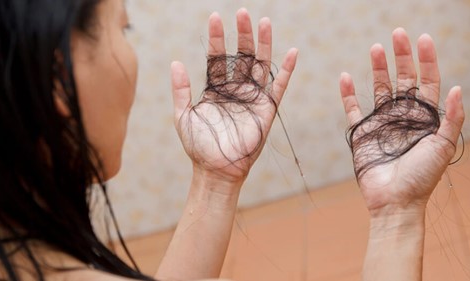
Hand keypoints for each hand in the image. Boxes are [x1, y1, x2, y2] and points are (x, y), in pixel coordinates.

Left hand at [171, 9, 297, 184]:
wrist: (216, 170)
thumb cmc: (198, 147)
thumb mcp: (183, 116)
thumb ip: (181, 90)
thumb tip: (176, 62)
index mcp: (216, 90)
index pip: (217, 58)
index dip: (217, 38)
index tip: (215, 18)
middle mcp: (235, 90)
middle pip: (241, 56)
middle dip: (241, 34)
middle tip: (242, 13)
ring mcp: (252, 98)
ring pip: (260, 65)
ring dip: (263, 44)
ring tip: (264, 22)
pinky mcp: (266, 109)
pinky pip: (279, 86)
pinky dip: (287, 70)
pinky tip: (292, 52)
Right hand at [340, 28, 463, 214]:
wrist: (395, 202)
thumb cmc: (421, 177)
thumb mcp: (442, 146)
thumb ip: (452, 118)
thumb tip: (457, 87)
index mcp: (424, 117)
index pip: (427, 82)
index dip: (426, 60)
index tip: (422, 39)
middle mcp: (403, 116)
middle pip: (403, 79)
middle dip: (402, 56)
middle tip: (398, 34)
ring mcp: (382, 123)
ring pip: (379, 88)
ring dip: (378, 68)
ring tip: (376, 48)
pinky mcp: (362, 133)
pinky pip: (353, 109)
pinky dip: (347, 94)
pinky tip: (345, 77)